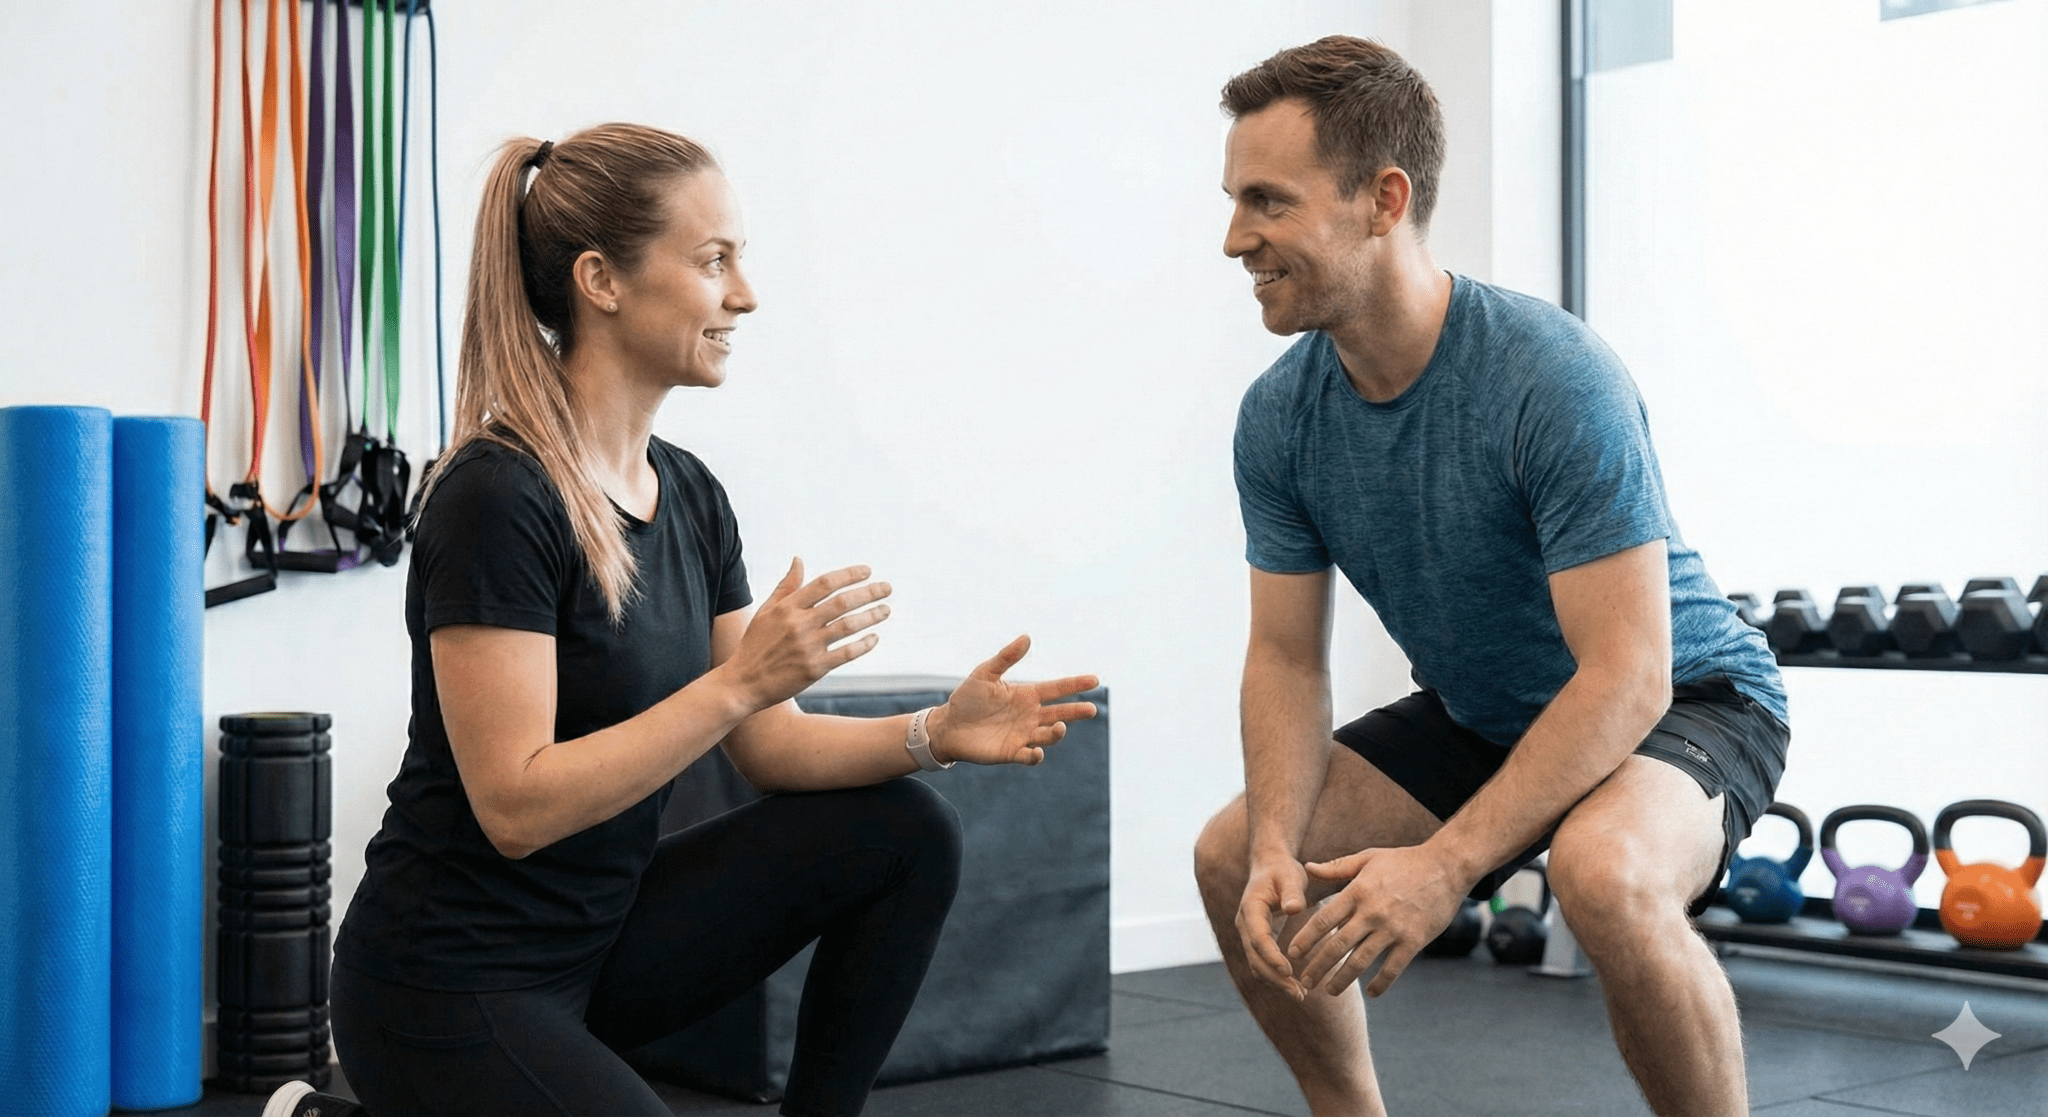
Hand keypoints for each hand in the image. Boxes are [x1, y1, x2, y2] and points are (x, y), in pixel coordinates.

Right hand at [726, 558, 890, 709]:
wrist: (743, 683)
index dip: (849, 575)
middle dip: (869, 592)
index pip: (825, 583)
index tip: (867, 571)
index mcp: (788, 607)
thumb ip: (786, 586)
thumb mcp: (766, 611)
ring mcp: (808, 647)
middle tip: (887, 587)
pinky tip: (874, 638)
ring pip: (848, 626)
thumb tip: (799, 559)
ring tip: (886, 609)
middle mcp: (799, 624)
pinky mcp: (814, 669)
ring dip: (871, 616)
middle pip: (842, 602)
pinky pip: (846, 653)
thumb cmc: (755, 644)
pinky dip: (863, 644)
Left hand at [928, 635, 1097, 765]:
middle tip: (1092, 709)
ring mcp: (1022, 735)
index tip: (1094, 680)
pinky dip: (1036, 755)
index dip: (1075, 685)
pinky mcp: (1011, 752)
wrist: (948, 726)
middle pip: (1060, 713)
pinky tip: (1038, 752)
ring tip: (1061, 726)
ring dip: (1057, 732)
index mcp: (1027, 695)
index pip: (1057, 689)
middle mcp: (1030, 715)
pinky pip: (1029, 756)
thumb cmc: (967, 698)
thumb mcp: (985, 673)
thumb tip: (1027, 638)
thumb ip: (1006, 658)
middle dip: (1077, 711)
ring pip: (1048, 735)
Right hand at [1235, 851, 1310, 997]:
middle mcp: (1245, 923)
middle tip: (1299, 993)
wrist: (1270, 865)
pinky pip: (1262, 962)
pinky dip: (1275, 975)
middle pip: (1255, 957)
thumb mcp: (1291, 876)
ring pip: (1256, 964)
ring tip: (1300, 994)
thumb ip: (1292, 892)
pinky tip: (1294, 985)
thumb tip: (1294, 909)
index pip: (1258, 937)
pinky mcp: (1256, 939)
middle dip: (1275, 978)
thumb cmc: (1283, 870)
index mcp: (1251, 907)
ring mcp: (1248, 932)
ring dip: (1275, 981)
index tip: (1289, 971)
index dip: (1272, 957)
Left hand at [1288, 844, 1467, 998]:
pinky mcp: (1413, 941)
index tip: (1292, 952)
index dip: (1306, 938)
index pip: (1324, 919)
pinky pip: (1393, 968)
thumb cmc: (1404, 861)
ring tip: (1330, 991)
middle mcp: (1372, 912)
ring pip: (1361, 961)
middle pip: (1337, 945)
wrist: (1446, 867)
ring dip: (1343, 979)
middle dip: (1318, 966)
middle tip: (1304, 981)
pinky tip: (1372, 992)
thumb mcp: (1368, 858)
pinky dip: (1381, 983)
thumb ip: (1337, 867)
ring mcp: (1393, 929)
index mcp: (1357, 891)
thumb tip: (1307, 867)